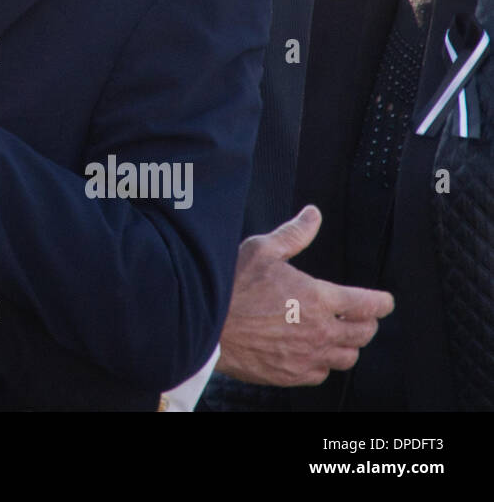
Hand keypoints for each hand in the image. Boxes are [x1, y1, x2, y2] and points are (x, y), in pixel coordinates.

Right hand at [216, 205, 394, 386]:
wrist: (205, 324)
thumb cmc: (231, 286)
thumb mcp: (262, 250)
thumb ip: (294, 234)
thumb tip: (313, 215)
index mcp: (319, 298)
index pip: (368, 304)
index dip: (382, 302)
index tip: (385, 301)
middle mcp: (320, 331)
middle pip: (364, 334)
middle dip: (367, 323)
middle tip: (361, 317)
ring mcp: (307, 356)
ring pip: (347, 358)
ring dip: (348, 346)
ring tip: (340, 337)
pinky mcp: (291, 375)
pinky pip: (322, 375)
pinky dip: (323, 364)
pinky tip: (313, 354)